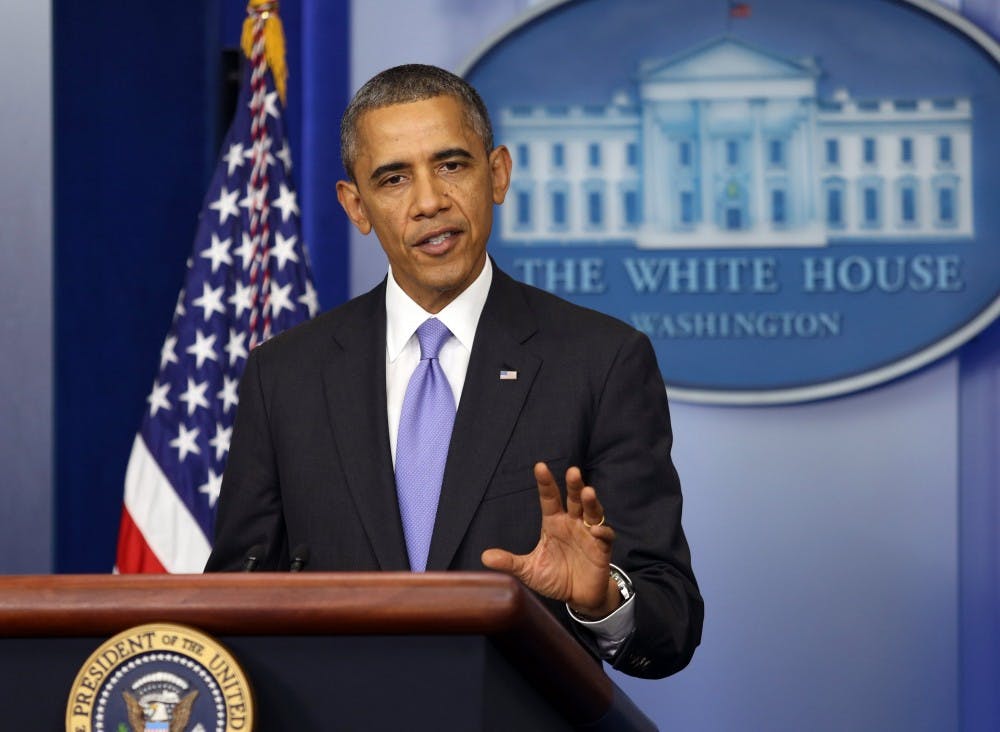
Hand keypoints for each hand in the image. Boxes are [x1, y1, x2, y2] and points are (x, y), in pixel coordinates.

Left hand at [481, 462, 620, 618]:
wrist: (577, 597)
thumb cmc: (555, 578)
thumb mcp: (529, 570)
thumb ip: (510, 562)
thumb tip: (485, 557)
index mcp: (554, 523)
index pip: (549, 498)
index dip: (545, 483)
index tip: (540, 466)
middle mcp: (572, 523)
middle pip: (574, 499)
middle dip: (574, 485)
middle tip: (572, 472)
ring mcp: (588, 534)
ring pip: (592, 512)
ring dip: (591, 502)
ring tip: (588, 492)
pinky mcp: (601, 549)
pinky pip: (605, 536)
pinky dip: (602, 532)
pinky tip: (596, 530)